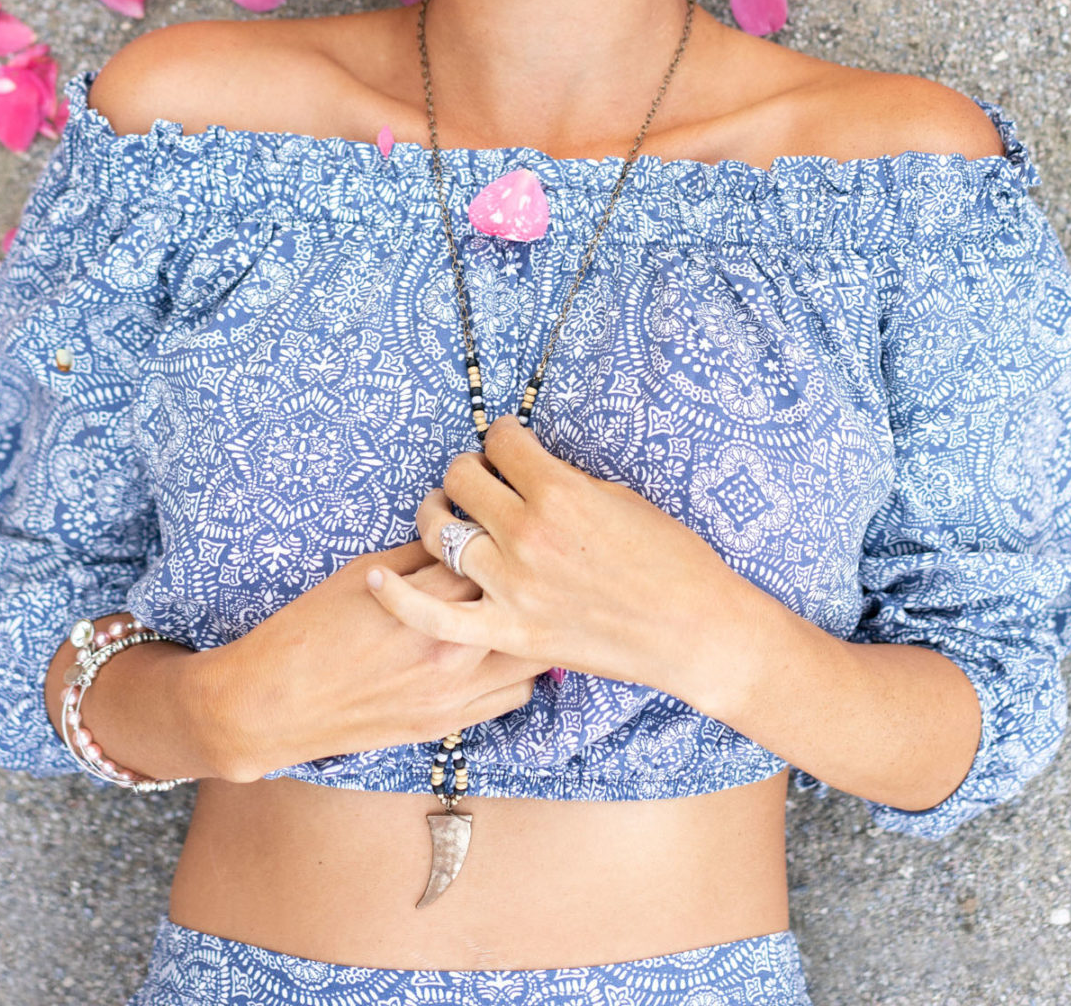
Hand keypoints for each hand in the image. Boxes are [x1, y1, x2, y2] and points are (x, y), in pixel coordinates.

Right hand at [214, 539, 546, 782]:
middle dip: (524, 579)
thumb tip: (459, 535)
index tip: (496, 528)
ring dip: (527, 626)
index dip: (495, 537)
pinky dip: (516, 669)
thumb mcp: (365, 572)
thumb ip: (420, 557)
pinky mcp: (449, 724)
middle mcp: (450, 652)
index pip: (491, 555)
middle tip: (523, 563)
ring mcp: (454, 694)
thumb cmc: (311, 629)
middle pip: (521, 603)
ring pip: (530, 653)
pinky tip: (498, 651)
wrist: (275, 703)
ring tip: (518, 608)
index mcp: (428, 604)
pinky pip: (515, 694)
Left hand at [364, 414, 735, 699]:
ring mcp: (512, 586)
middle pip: (463, 478)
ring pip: (442, 533)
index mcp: (557, 492)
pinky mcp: (509, 632)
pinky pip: (436, 617)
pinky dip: (399, 597)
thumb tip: (524, 470)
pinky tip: (378, 575)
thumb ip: (563, 482)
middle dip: (470, 470)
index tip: (510, 444)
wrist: (692, 628)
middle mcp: (526, 534)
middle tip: (484, 479)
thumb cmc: (669, 558)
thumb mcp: (617, 498)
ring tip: (448, 513)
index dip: (504, 437)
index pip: (502, 440)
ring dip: (440, 514)